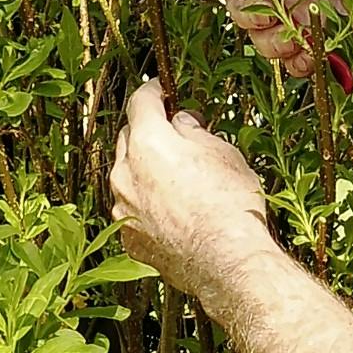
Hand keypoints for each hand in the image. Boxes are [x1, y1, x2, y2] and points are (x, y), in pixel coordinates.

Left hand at [107, 77, 274, 305]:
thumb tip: (181, 124)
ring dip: (146, 169)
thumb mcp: (222, 151)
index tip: (163, 90)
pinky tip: (175, 210)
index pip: (140, 102)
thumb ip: (193, 132)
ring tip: (179, 176)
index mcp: (147, 143)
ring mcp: (123, 209)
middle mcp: (125, 174)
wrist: (227, 262)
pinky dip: (147, 203)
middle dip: (149, 131)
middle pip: (129, 138)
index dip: (155, 91)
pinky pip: (133, 209)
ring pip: (128, 176)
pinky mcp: (129, 239)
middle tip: (178, 133)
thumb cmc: (229, 202)